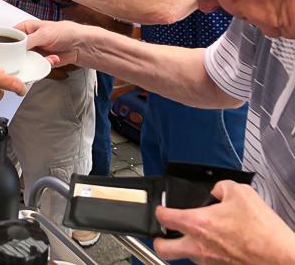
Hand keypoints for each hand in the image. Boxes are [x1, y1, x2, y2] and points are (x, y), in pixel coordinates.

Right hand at [14, 19, 83, 66]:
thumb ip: (26, 41)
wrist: (81, 46)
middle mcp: (28, 40)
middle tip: (28, 57)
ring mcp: (33, 51)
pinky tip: (53, 59)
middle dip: (20, 56)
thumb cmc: (65, 32)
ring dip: (35, 61)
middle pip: (14, 51)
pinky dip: (43, 64)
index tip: (7, 51)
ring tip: (47, 57)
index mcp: (25, 28)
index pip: (9, 36)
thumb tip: (13, 48)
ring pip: (24, 60)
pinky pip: (35, 66)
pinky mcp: (40, 61)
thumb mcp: (43, 34)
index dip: (6, 43)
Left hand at [154, 181, 294, 263]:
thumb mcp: (241, 193)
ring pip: (186, 257)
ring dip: (187, 247)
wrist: (283, 260)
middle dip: (159, 241)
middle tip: (164, 233)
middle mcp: (199, 247)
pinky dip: (208, 254)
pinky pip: (206, 263)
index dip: (159, 209)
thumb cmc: (264, 232)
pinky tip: (219, 245)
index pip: (164, 217)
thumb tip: (215, 190)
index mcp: (198, 223)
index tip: (161, 208)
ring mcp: (209, 262)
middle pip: (163, 249)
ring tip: (199, 236)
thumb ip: (221, 186)